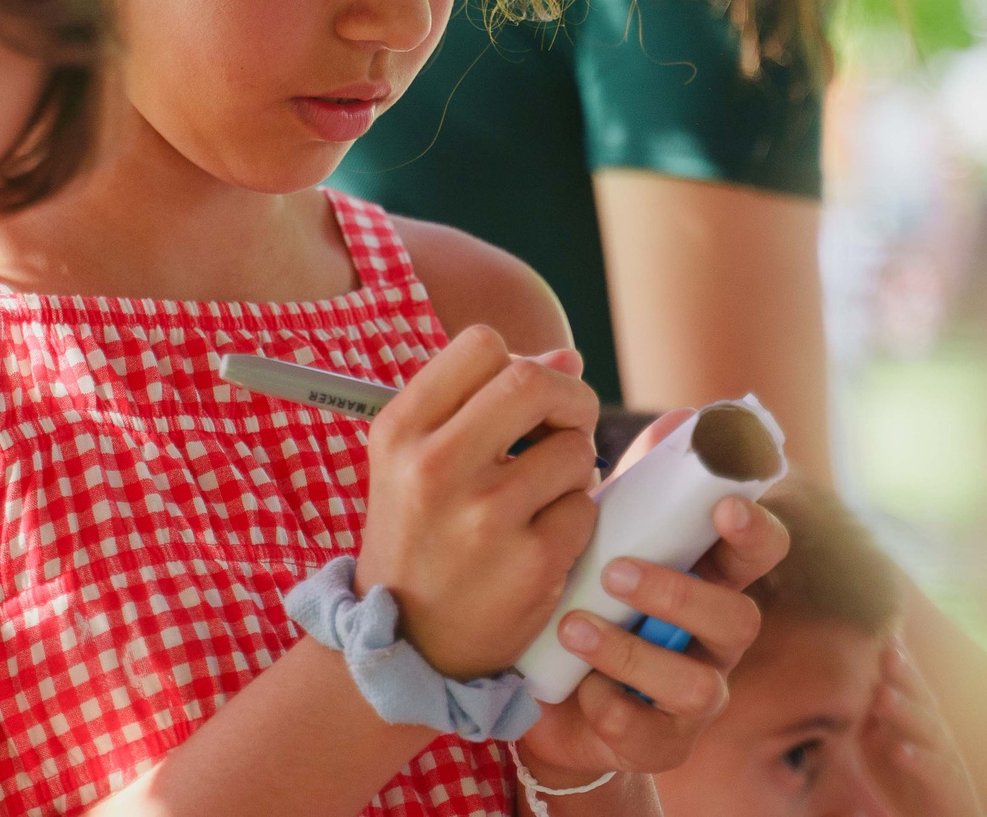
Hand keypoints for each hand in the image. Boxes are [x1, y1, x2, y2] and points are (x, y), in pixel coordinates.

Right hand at [355, 327, 600, 678]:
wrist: (408, 643)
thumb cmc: (421, 535)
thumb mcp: (417, 460)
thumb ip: (482, 400)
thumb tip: (569, 356)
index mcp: (400, 430)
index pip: (481, 344)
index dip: (519, 360)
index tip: (524, 398)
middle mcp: (434, 466)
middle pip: (533, 380)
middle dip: (567, 398)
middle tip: (564, 427)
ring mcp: (484, 516)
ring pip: (574, 448)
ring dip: (572, 468)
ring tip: (538, 498)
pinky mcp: (531, 562)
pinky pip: (586, 507)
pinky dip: (574, 518)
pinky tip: (542, 540)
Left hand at [511, 410, 790, 781]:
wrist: (545, 693)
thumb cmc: (587, 594)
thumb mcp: (605, 535)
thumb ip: (640, 484)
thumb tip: (684, 416)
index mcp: (709, 577)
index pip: (756, 548)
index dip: (754, 528)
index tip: (725, 504)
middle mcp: (715, 639)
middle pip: (739, 618)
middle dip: (683, 594)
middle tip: (617, 569)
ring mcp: (694, 696)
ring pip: (698, 683)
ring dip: (632, 652)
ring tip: (573, 625)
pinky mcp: (661, 744)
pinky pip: (651, 735)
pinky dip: (611, 708)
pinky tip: (577, 689)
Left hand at [859, 639, 983, 816]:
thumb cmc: (904, 776)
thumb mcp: (878, 739)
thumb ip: (865, 708)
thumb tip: (840, 673)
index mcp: (914, 713)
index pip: (905, 679)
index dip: (894, 654)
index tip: (878, 629)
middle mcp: (932, 728)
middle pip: (919, 694)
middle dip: (903, 672)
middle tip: (886, 652)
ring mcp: (943, 754)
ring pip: (928, 727)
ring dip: (906, 710)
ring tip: (883, 696)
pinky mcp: (948, 785)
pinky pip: (935, 770)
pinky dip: (919, 759)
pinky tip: (901, 752)